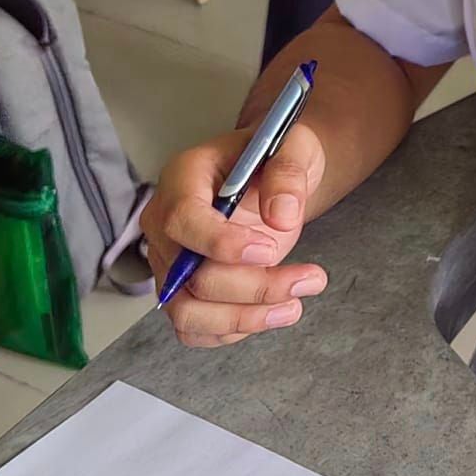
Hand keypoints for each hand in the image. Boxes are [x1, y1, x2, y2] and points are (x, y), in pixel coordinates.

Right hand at [141, 122, 327, 347]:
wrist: (273, 179)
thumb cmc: (275, 159)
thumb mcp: (292, 147)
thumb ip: (287, 174)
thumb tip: (281, 214)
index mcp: (183, 178)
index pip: (182, 219)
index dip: (221, 243)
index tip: (269, 250)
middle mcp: (165, 223)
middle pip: (189, 276)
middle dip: (254, 287)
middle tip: (310, 279)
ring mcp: (170, 262)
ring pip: (188, 312)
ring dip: (245, 317)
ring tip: (295, 306)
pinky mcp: (184, 291)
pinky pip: (195, 328)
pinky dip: (235, 328)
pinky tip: (272, 312)